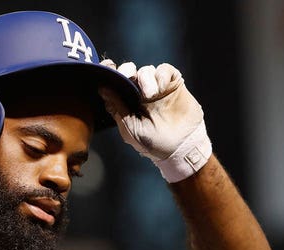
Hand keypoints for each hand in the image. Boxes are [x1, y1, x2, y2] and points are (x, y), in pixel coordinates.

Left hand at [99, 60, 211, 182]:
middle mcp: (140, 92)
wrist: (181, 149)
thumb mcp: (130, 128)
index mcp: (126, 101)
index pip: (114, 82)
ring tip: (151, 95)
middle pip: (129, 71)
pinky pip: (165, 70)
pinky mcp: (173, 84)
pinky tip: (161, 88)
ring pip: (146, 70)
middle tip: (128, 76)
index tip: (106, 66)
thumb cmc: (153, 143)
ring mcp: (157, 87)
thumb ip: (117, 108)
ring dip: (145, 79)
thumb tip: (102, 89)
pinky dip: (161, 75)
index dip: (109, 71)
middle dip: (126, 70)